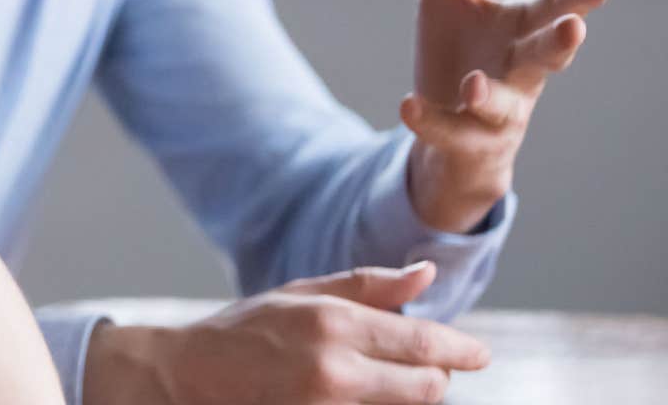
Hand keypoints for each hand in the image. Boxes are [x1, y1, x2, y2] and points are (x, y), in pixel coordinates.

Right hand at [87, 263, 489, 404]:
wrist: (188, 376)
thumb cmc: (245, 330)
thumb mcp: (302, 293)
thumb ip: (369, 286)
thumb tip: (427, 275)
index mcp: (333, 323)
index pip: (424, 344)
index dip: (462, 350)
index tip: (479, 353)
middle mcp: (334, 369)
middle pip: (427, 387)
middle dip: (434, 377)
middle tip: (421, 366)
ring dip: (406, 395)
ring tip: (377, 379)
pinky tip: (353, 392)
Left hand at [403, 0, 619, 231]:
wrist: (451, 134)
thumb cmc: (462, 52)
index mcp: (521, 30)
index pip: (553, 6)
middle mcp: (519, 72)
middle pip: (546, 58)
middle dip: (562, 43)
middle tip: (576, 26)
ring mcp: (496, 112)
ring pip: (501, 106)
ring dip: (489, 96)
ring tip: (472, 83)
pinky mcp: (464, 142)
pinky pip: (448, 133)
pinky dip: (430, 121)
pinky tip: (407, 106)